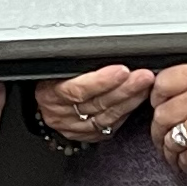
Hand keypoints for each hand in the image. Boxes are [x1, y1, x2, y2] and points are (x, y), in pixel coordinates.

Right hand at [36, 66, 154, 142]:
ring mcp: (74, 128)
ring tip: (145, 87)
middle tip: (143, 77)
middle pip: (96, 104)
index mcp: (49, 94)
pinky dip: (125, 114)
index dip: (102, 81)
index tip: (122, 70)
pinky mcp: (86, 136)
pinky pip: (109, 128)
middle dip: (124, 89)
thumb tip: (106, 49)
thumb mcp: (55, 67)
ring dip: (130, 101)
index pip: (78, 90)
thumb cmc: (50, 79)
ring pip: (106, 117)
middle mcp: (60, 115)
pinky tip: (136, 102)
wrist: (41, 100)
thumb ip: (77, 63)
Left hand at [151, 64, 186, 178]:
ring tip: (177, 153)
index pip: (163, 83)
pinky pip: (185, 157)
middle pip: (162, 114)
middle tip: (164, 136)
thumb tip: (165, 93)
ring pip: (170, 138)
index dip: (157, 98)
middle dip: (160, 130)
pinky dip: (185, 163)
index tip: (159, 107)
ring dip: (170, 150)